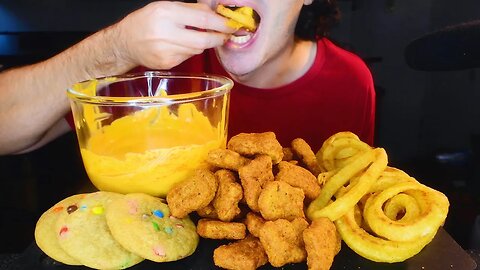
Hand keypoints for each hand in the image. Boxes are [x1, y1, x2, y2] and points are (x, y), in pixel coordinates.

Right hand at [113, 1, 233, 69]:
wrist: (125, 43)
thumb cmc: (147, 21)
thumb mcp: (166, 7)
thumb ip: (191, 10)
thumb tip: (216, 15)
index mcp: (166, 13)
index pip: (203, 20)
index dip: (221, 24)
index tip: (232, 25)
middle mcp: (165, 33)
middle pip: (203, 40)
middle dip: (219, 38)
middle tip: (226, 35)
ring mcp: (166, 51)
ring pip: (197, 49)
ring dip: (202, 43)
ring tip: (194, 36)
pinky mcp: (167, 64)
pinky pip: (188, 57)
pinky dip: (189, 50)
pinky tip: (179, 45)